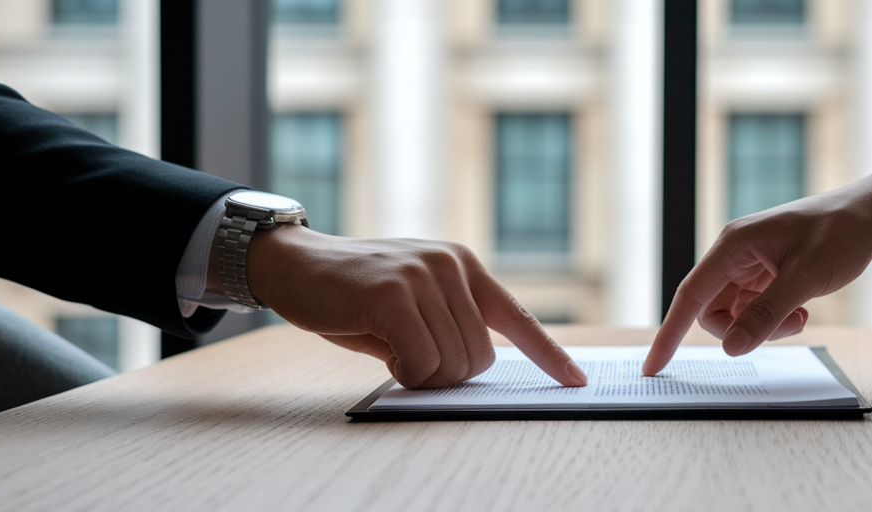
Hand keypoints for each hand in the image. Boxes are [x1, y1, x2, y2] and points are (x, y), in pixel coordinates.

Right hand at [240, 225, 587, 388]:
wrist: (295, 264)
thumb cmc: (356, 293)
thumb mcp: (413, 300)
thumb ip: (450, 324)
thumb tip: (480, 367)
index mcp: (464, 265)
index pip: (518, 316)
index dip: (549, 354)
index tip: (576, 381)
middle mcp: (451, 265)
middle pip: (480, 358)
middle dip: (445, 374)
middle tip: (408, 357)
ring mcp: (423, 276)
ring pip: (451, 364)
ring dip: (420, 374)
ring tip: (391, 346)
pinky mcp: (392, 294)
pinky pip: (419, 361)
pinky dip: (402, 371)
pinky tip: (381, 348)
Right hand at [642, 192, 871, 374]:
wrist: (870, 216)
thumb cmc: (839, 234)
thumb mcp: (805, 278)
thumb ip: (766, 314)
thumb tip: (731, 347)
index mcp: (734, 246)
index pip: (690, 296)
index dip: (669, 334)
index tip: (653, 367)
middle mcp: (734, 254)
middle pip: (712, 311)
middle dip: (742, 330)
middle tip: (786, 326)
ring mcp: (749, 265)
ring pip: (735, 315)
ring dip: (763, 326)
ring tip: (799, 316)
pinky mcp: (764, 275)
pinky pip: (753, 310)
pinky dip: (774, 320)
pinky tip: (802, 310)